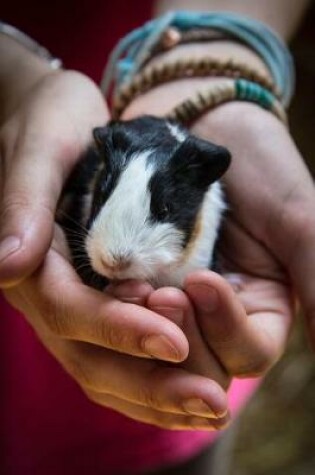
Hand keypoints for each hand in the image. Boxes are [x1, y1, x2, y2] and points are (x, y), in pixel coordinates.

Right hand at [0, 67, 229, 429]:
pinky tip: (191, 386)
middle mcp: (47, 295)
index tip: (175, 339)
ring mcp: (69, 305)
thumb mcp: (41, 147)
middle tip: (210, 399)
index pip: (71, 310)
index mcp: (30, 262)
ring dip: (157, 392)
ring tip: (211, 404)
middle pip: (90, 357)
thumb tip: (6, 264)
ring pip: (104, 368)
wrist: (59, 125)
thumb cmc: (49, 124)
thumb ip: (24, 202)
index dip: (119, 329)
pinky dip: (152, 378)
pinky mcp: (93, 303)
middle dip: (150, 381)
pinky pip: (117, 356)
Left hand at [123, 84, 295, 378]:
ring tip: (133, 289)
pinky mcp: (142, 283)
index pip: (249, 352)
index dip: (226, 331)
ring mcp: (177, 301)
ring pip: (159, 349)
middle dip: (181, 339)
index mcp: (261, 308)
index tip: (203, 281)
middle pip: (201, 366)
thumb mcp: (296, 216)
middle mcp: (219, 314)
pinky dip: (121, 310)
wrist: (204, 125)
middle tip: (161, 295)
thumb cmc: (258, 162)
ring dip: (146, 330)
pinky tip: (116, 285)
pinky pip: (128, 316)